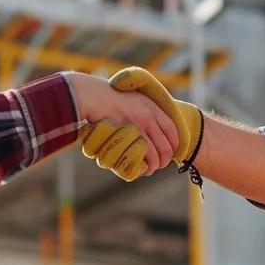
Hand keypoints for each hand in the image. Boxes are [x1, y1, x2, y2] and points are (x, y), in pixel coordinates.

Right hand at [82, 67, 201, 180]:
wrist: (91, 94)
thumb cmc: (108, 99)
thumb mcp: (132, 100)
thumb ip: (144, 112)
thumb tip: (150, 131)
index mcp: (152, 106)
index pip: (173, 131)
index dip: (174, 146)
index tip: (169, 154)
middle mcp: (148, 116)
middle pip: (167, 146)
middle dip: (164, 160)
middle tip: (157, 165)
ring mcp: (137, 125)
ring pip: (155, 154)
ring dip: (153, 166)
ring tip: (148, 169)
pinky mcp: (126, 134)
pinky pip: (140, 155)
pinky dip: (142, 165)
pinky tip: (139, 167)